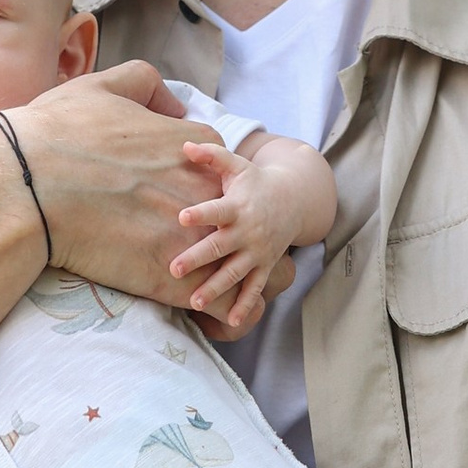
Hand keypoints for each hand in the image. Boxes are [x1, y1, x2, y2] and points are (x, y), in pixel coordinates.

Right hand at [11, 63, 247, 303]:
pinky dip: (220, 311)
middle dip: (236, 235)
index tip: (181, 206)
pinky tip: (202, 313)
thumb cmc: (55, 134)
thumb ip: (144, 85)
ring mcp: (193, 238)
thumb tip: (168, 104)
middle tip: (209, 250)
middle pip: (246, 221)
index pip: (225, 176)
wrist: (23, 187)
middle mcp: (204, 193)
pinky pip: (223, 305)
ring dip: (239, 278)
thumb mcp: (102, 87)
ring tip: (219, 289)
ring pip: (248, 268)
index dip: (206, 194)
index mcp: (193, 150)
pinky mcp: (174, 281)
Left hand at [167, 138, 295, 332]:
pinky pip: (255, 288)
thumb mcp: (237, 165)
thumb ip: (211, 155)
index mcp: (237, 206)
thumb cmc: (254, 182)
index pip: (216, 210)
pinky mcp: (264, 266)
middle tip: (174, 269)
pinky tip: (232, 321)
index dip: (200, 213)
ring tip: (196, 302)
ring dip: (216, 288)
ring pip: (235, 273)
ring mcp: (256, 251)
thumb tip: (183, 145)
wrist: (292, 200)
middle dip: (198, 258)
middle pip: (220, 247)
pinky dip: (245, 305)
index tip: (181, 217)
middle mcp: (246, 231)